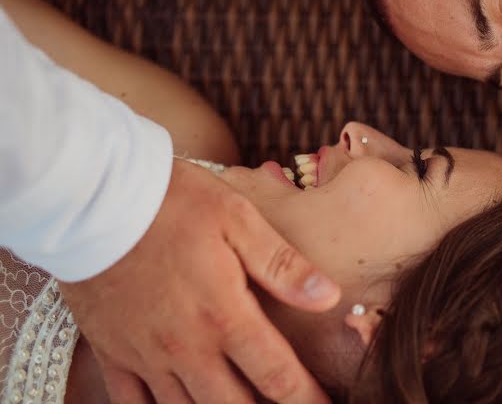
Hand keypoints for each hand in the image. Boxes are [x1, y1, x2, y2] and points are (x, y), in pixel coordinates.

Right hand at [59, 159, 340, 403]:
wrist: (92, 198)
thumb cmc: (172, 202)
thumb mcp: (238, 219)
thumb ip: (282, 265)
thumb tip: (328, 298)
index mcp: (224, 314)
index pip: (276, 376)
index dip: (306, 398)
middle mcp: (186, 347)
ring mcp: (146, 355)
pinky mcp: (112, 352)